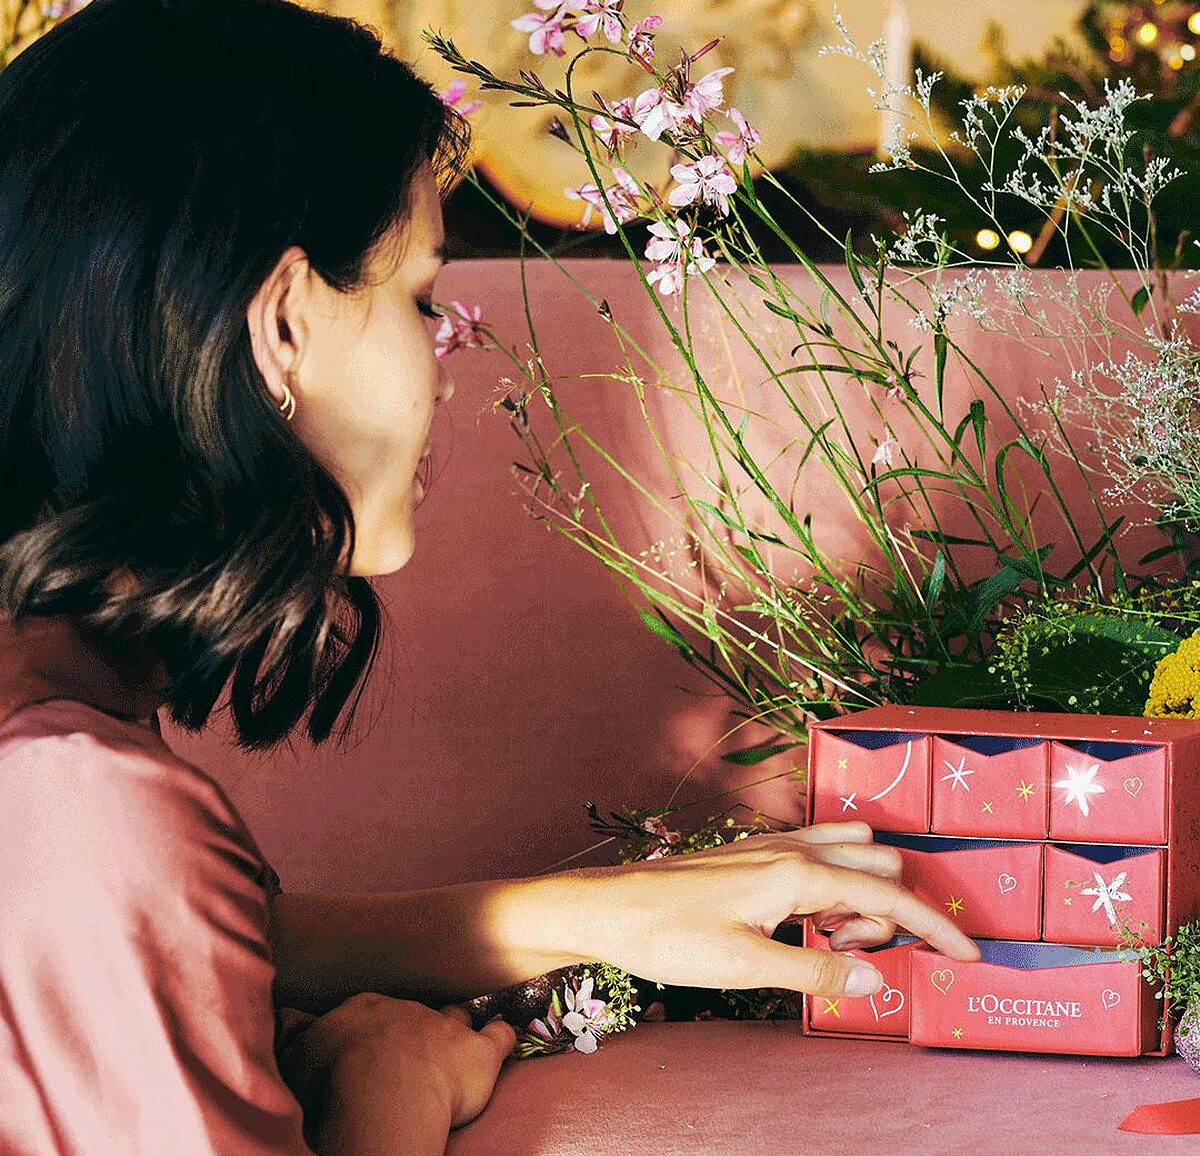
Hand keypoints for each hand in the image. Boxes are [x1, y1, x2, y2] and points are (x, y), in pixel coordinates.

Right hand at [277, 993, 514, 1155]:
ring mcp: (447, 1028)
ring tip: (457, 1038)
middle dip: (412, 1030)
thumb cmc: (335, 1077)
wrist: (381, 1088)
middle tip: (406, 1053)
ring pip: (457, 1016)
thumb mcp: (302, 1057)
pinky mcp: (479, 1053)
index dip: (370, 1031)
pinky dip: (503, 1035)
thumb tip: (295, 1033)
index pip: (369, 1012)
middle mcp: (408, 1010)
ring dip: (458, 1026)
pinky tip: (504, 1035)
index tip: (367, 1047)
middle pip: (413, 1014)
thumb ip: (303, 1042)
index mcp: (365, 1009)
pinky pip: (500, 1036)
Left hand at [576, 821, 978, 998]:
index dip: (935, 928)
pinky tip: (804, 921)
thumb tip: (876, 976)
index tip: (969, 955)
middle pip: (880, 867)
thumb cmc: (669, 936)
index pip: (889, 897)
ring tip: (823, 940)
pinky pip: (819, 855)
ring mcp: (774, 846)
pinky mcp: (756, 854)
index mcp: (798, 874)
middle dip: (890, 912)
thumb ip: (816, 969)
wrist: (611, 906)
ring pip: (851, 855)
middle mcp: (793, 849)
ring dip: (861, 895)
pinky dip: (833, 886)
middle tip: (848, 955)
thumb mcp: (745, 966)